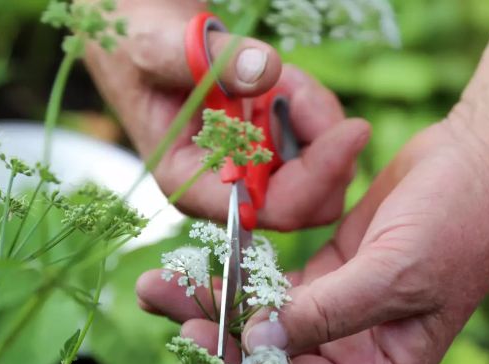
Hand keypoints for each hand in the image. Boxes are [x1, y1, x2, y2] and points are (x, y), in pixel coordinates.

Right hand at [85, 0, 369, 230]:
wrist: (137, 28)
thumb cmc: (135, 42)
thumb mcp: (162, 45)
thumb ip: (213, 59)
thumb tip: (265, 73)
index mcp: (191, 184)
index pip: (270, 209)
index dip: (318, 177)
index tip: (353, 129)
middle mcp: (223, 189)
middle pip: (309, 201)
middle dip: (321, 143)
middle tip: (294, 84)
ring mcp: (249, 170)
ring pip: (321, 171)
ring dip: (315, 117)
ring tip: (277, 75)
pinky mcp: (266, 149)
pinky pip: (315, 143)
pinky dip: (312, 106)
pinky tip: (281, 79)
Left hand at [137, 117, 488, 363]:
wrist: (484, 155)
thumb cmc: (459, 220)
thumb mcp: (395, 273)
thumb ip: (327, 315)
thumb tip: (257, 344)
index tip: (193, 335)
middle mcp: (354, 351)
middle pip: (267, 362)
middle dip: (210, 334)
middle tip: (156, 295)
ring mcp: (339, 312)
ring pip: (262, 322)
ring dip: (212, 301)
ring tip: (161, 277)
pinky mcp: (329, 272)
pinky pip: (271, 284)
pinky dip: (239, 274)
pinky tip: (206, 257)